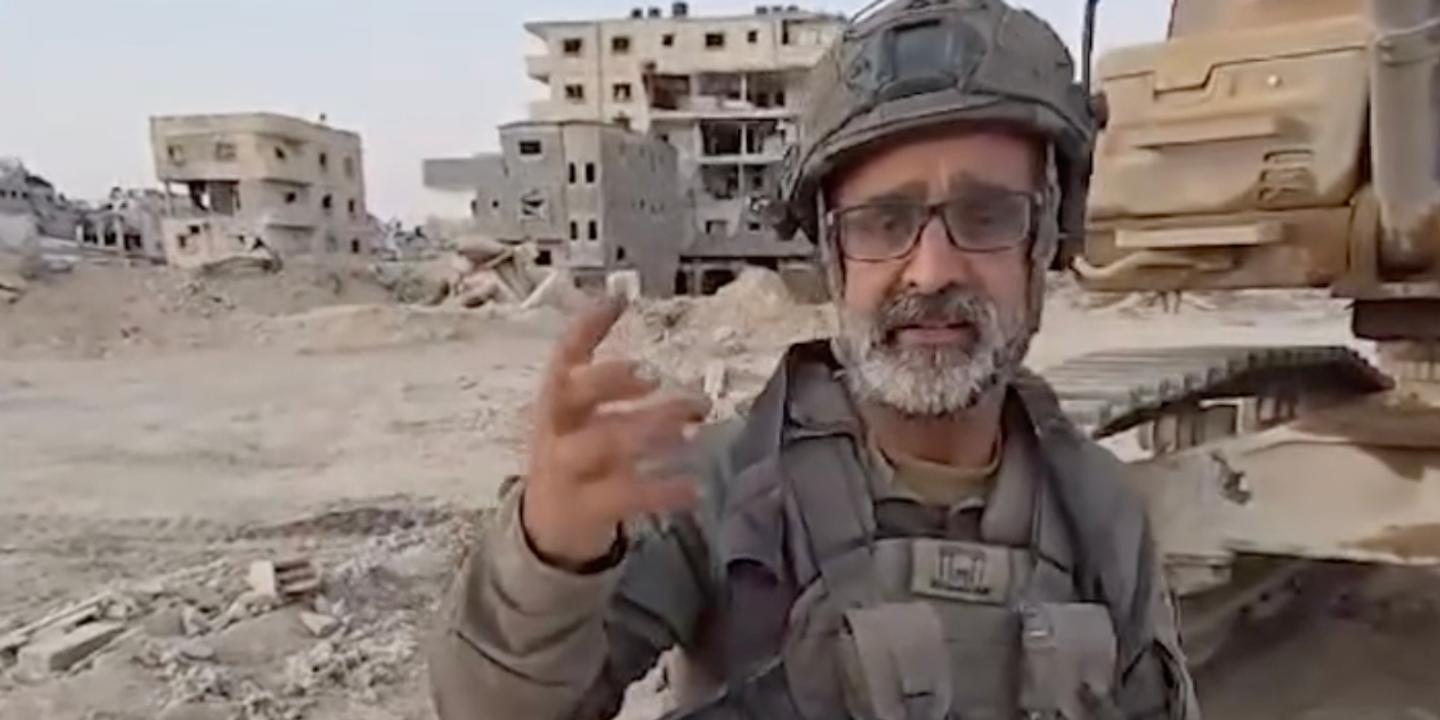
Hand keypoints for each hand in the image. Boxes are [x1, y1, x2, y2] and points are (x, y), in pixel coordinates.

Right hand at [521, 296, 709, 568]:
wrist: (547, 529)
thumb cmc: (574, 456)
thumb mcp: (580, 415)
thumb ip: (606, 374)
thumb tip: (623, 305)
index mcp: (555, 404)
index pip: (562, 358)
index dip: (584, 328)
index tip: (617, 300)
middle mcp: (556, 432)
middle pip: (571, 398)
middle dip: (609, 381)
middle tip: (652, 375)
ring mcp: (567, 472)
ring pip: (601, 445)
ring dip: (648, 430)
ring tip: (691, 424)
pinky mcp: (587, 509)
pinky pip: (625, 495)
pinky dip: (662, 491)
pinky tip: (694, 487)